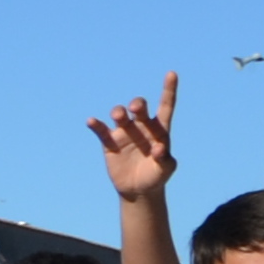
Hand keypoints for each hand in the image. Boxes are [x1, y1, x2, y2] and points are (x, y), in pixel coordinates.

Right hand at [87, 73, 180, 208]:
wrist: (138, 189)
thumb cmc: (156, 177)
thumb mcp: (165, 170)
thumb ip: (164, 159)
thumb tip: (159, 148)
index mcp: (159, 129)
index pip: (165, 106)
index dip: (169, 90)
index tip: (171, 74)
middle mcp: (141, 126)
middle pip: (139, 108)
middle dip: (137, 104)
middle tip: (136, 109)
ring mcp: (124, 133)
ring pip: (119, 115)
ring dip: (118, 112)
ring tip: (118, 117)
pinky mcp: (109, 143)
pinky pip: (101, 130)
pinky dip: (96, 125)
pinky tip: (91, 121)